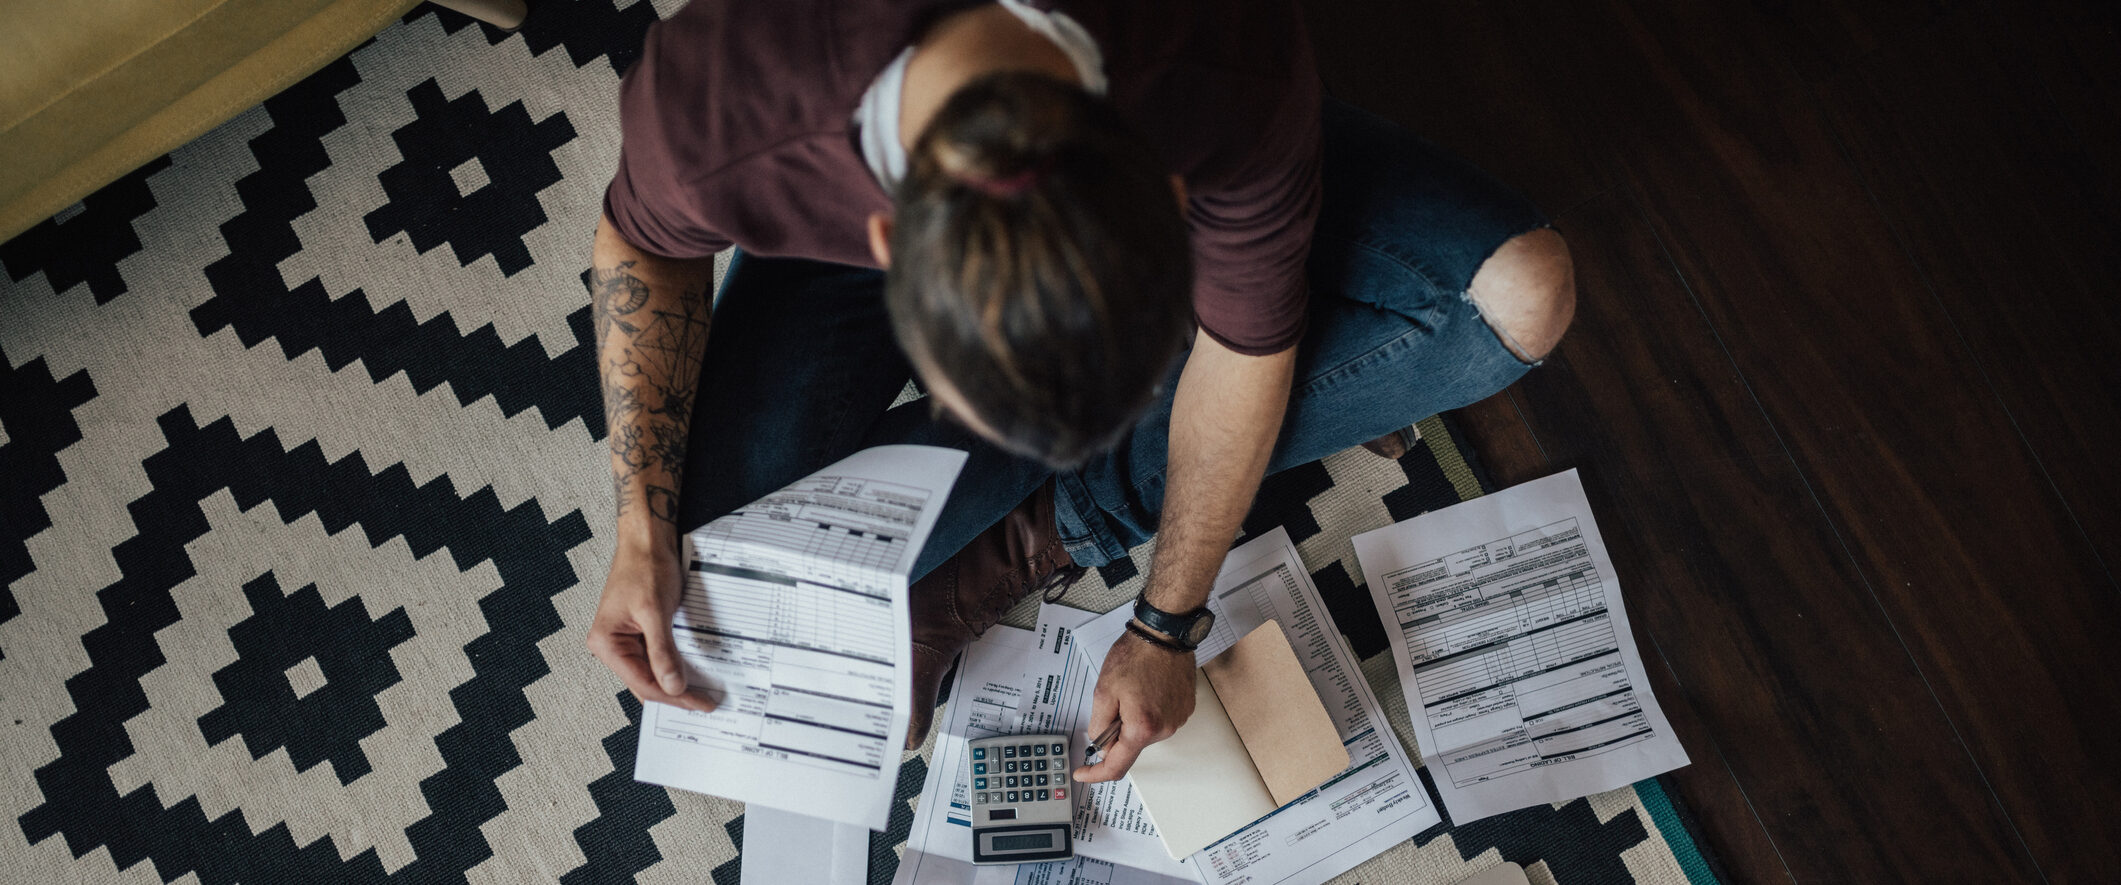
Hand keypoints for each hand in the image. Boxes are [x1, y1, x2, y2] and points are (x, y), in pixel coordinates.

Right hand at [586, 537, 715, 712]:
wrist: (647, 540)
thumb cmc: (645, 566)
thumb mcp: (655, 612)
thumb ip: (663, 652)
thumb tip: (672, 686)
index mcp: (606, 642)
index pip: (642, 683)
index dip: (673, 697)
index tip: (699, 704)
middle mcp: (611, 645)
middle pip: (645, 682)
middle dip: (674, 694)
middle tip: (704, 704)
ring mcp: (625, 640)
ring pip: (651, 673)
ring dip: (675, 682)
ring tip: (701, 695)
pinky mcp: (639, 633)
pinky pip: (656, 658)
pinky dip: (673, 666)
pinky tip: (691, 673)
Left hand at [1073, 628, 1195, 782]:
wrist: (1164, 634)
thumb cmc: (1136, 656)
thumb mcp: (1104, 691)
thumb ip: (1099, 725)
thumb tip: (1101, 744)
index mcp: (1142, 727)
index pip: (1117, 766)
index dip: (1096, 773)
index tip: (1083, 772)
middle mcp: (1164, 729)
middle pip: (1131, 745)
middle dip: (1116, 730)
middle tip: (1114, 700)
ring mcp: (1177, 719)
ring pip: (1144, 732)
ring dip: (1134, 718)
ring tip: (1135, 689)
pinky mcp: (1184, 709)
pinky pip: (1159, 719)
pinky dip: (1148, 710)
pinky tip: (1147, 688)